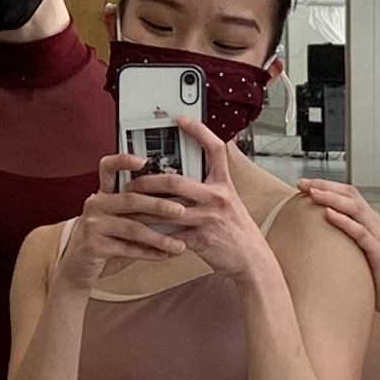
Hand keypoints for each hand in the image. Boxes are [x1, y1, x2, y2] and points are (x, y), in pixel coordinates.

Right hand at [56, 161, 186, 293]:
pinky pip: (126, 248)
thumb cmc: (105, 241)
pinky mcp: (93, 245)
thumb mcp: (120, 222)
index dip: (124, 161)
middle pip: (131, 199)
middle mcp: (96, 204)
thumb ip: (141, 213)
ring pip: (132, 227)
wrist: (78, 266)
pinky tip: (163, 255)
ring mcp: (93, 224)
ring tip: (178, 245)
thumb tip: (179, 209)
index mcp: (104, 193)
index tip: (144, 161)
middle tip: (181, 211)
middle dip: (159, 205)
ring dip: (159, 238)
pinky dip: (148, 253)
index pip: (109, 168)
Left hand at [129, 119, 277, 283]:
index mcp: (224, 184)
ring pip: (166, 209)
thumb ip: (210, 187)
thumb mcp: (229, 201)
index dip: (199, 131)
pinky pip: (169, 235)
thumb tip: (184, 176)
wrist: (252, 260)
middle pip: (175, 181)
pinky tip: (141, 234)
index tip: (181, 119)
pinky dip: (153, 235)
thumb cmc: (237, 230)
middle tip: (133, 182)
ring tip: (127, 207)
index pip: (215, 149)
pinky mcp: (200, 239)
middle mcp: (217, 197)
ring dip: (142, 209)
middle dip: (147, 181)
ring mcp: (208, 218)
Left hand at [300, 177, 379, 315]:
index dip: (327, 186)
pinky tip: (329, 214)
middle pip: (351, 195)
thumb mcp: (357, 254)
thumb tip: (314, 237)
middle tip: (303, 183)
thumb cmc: (377, 280)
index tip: (304, 184)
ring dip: (332, 198)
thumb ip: (343, 241)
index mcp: (370, 222)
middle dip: (326, 186)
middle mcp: (376, 225)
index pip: (349, 195)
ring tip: (313, 193)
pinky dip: (345, 222)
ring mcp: (379, 237)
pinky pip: (361, 233)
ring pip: (356, 209)